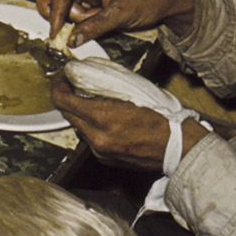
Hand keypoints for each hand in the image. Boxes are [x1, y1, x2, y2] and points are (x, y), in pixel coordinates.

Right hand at [35, 0, 197, 47]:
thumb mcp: (121, 16)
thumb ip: (93, 27)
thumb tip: (71, 39)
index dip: (54, 11)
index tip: (56, 32)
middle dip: (49, 4)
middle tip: (56, 25)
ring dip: (69, 12)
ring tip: (92, 21)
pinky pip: (74, 1)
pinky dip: (77, 14)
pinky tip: (94, 19)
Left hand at [49, 71, 207, 171]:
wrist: (177, 147)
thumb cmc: (161, 118)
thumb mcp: (133, 93)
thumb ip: (106, 88)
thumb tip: (87, 78)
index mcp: (103, 117)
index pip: (63, 100)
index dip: (58, 85)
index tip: (63, 76)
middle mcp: (96, 136)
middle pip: (66, 113)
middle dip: (67, 97)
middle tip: (72, 84)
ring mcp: (99, 150)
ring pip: (76, 126)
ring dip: (79, 112)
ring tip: (89, 101)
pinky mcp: (104, 158)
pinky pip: (88, 138)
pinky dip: (90, 127)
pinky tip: (102, 119)